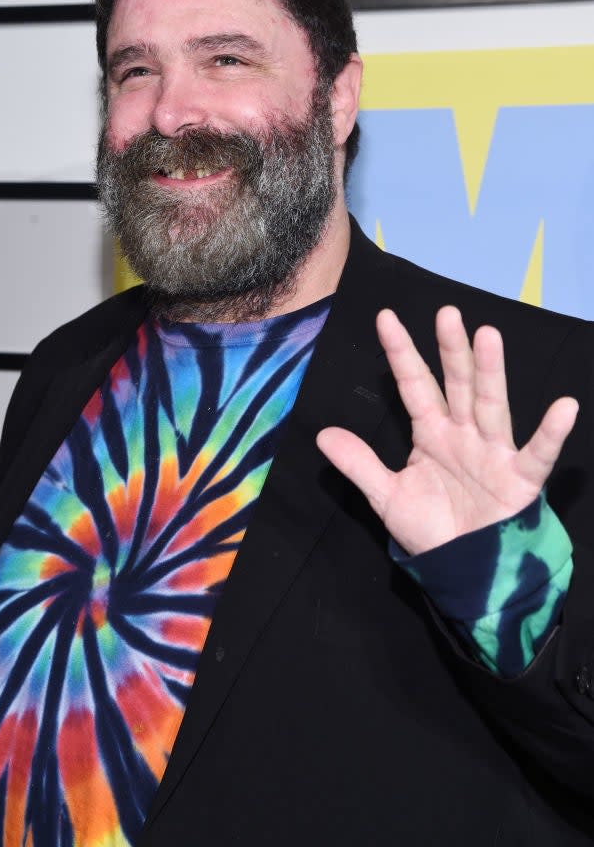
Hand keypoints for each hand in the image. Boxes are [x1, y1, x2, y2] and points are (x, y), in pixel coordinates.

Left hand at [316, 306, 578, 555]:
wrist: (464, 572)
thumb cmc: (432, 530)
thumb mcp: (388, 496)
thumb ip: (359, 464)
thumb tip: (322, 434)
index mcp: (431, 433)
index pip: (413, 384)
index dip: (401, 352)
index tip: (384, 318)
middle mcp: (463, 433)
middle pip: (455, 384)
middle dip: (450, 349)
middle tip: (445, 313)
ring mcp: (493, 452)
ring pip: (490, 405)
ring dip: (490, 372)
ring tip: (487, 335)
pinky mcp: (519, 479)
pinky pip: (536, 453)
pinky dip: (551, 433)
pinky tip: (564, 407)